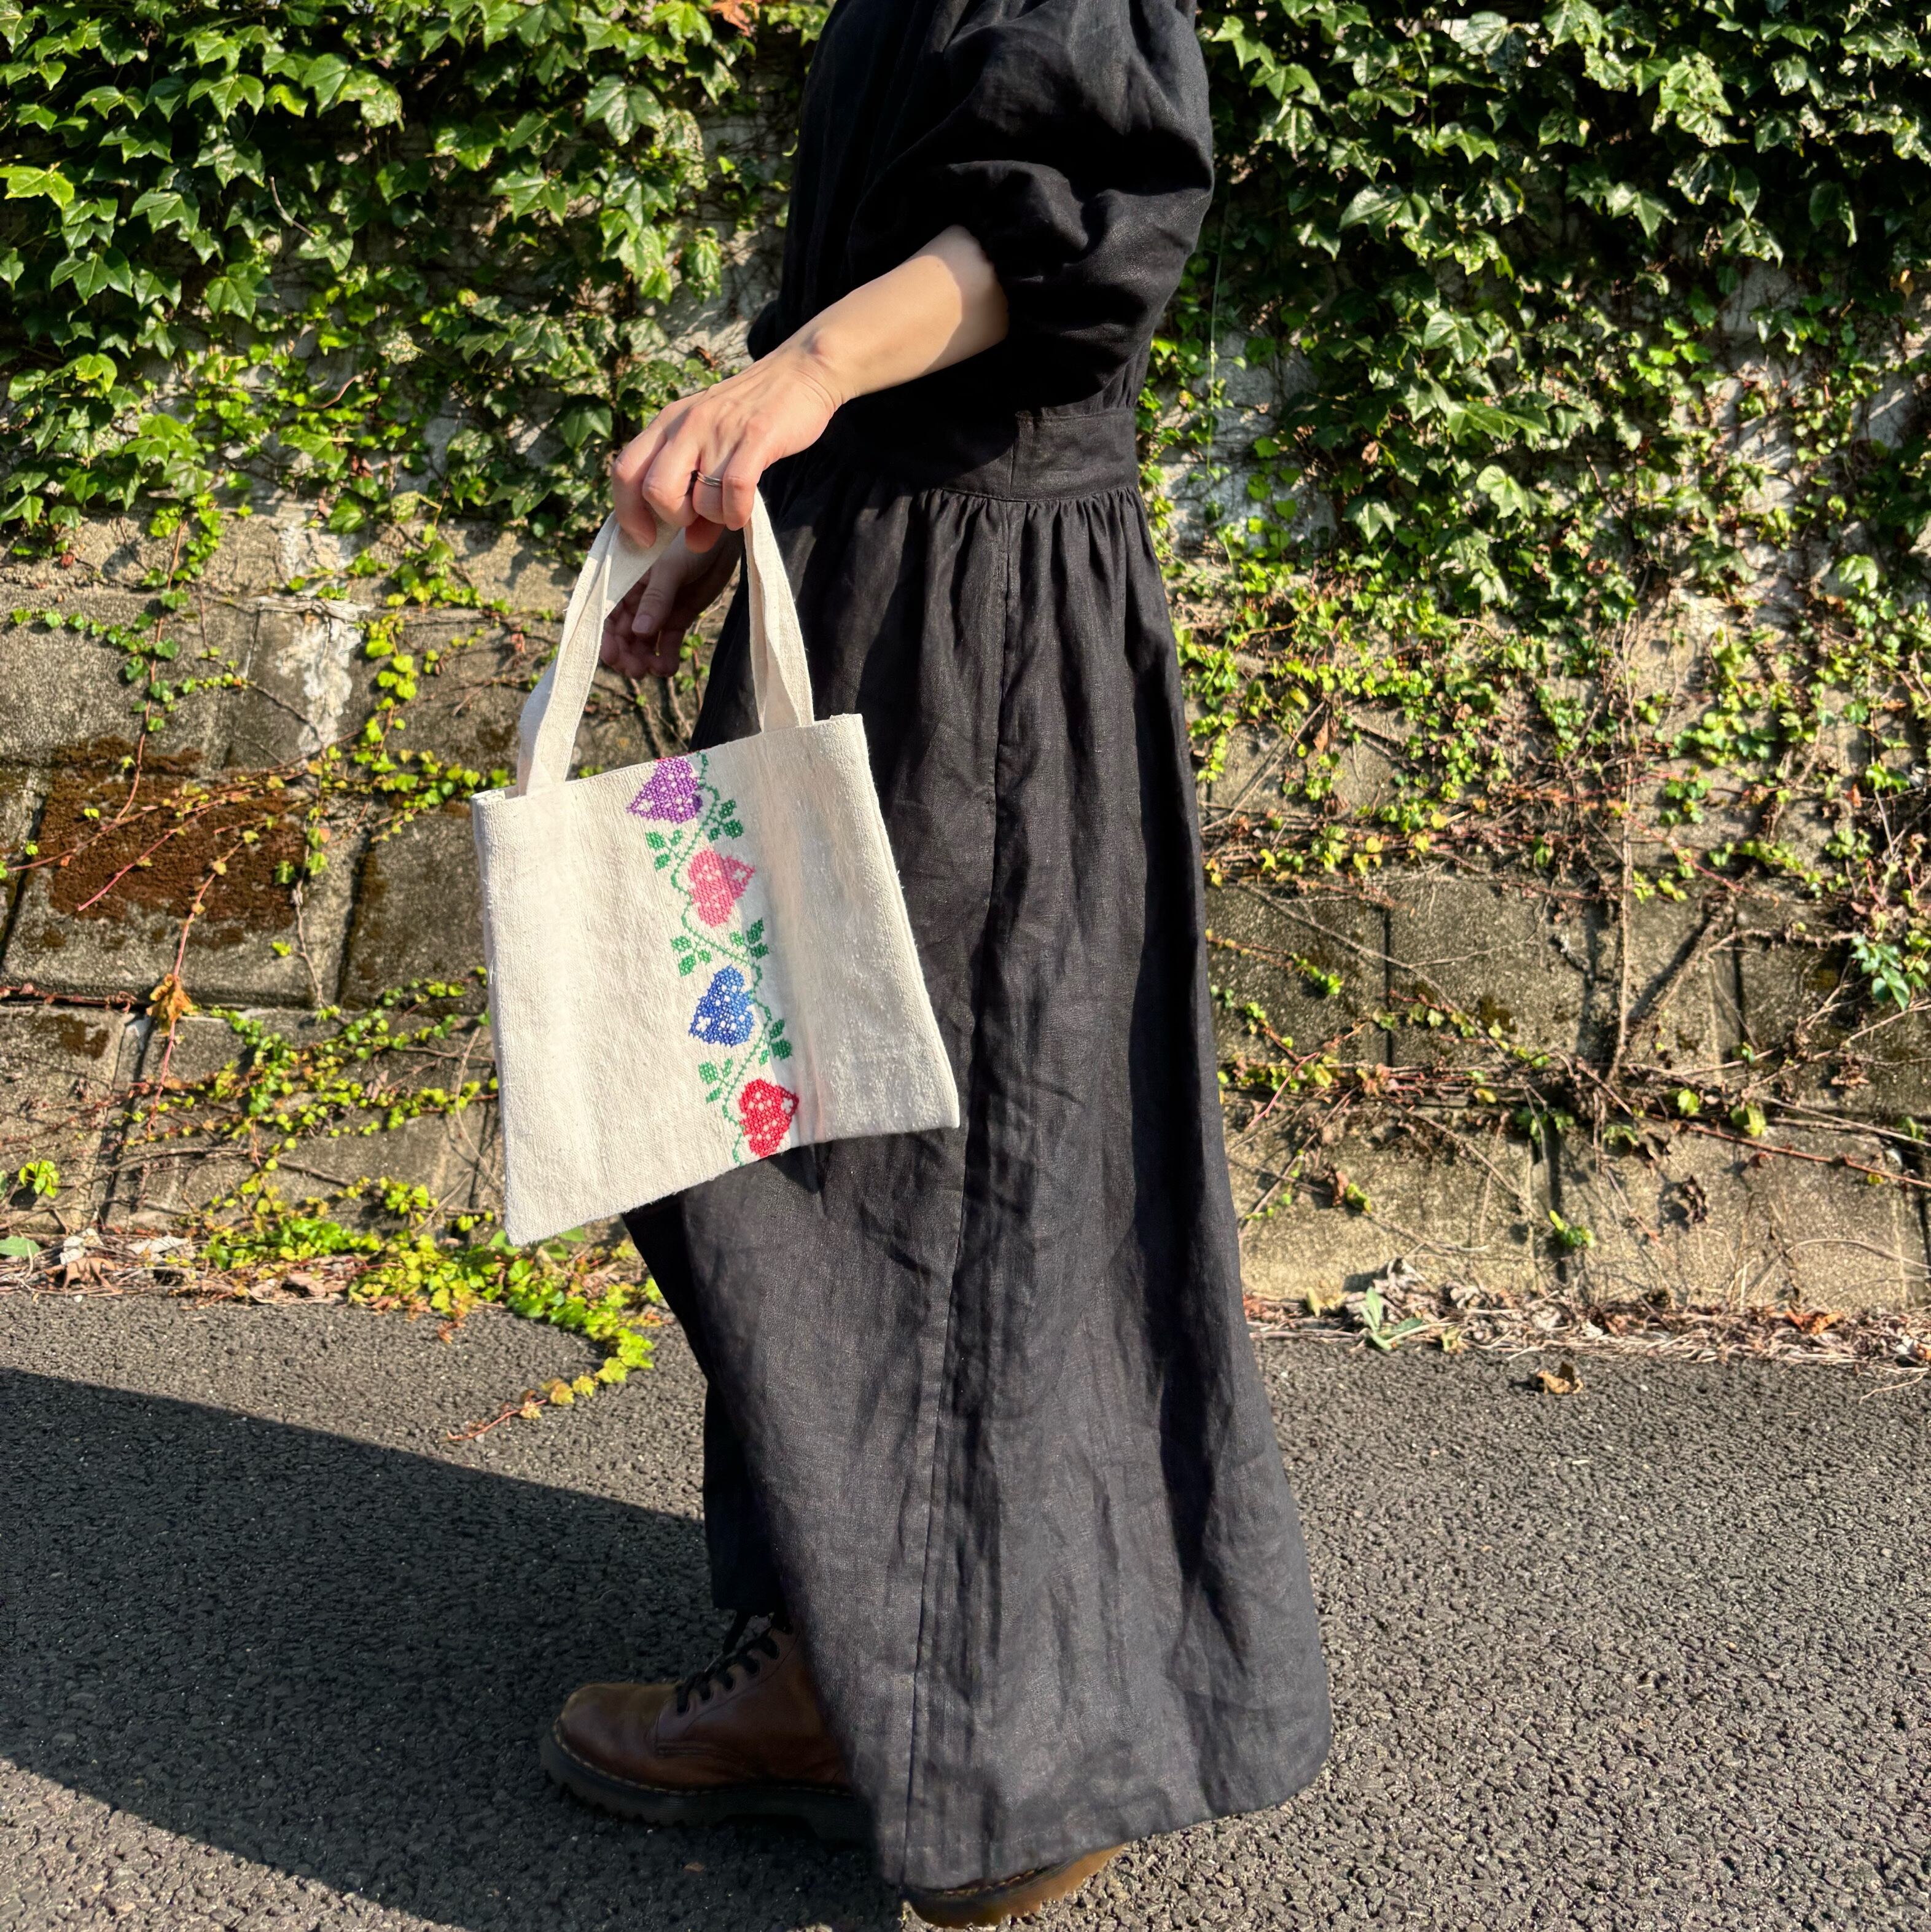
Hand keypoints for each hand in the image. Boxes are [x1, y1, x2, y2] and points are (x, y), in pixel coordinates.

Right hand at [600, 529, 744, 678]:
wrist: (722, 538)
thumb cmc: (690, 542)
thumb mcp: (670, 568)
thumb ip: (656, 599)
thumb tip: (639, 632)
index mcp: (624, 580)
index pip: (606, 613)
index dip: (605, 637)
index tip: (612, 657)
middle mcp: (636, 598)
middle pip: (622, 634)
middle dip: (626, 654)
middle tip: (636, 670)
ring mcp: (657, 610)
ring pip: (643, 642)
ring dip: (644, 659)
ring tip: (655, 669)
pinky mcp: (678, 617)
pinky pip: (667, 643)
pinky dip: (666, 657)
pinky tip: (668, 668)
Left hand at [610, 339, 844, 551]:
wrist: (799, 372)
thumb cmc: (752, 416)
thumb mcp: (714, 448)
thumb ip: (697, 496)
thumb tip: (694, 544)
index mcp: (667, 423)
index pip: (625, 471)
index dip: (627, 512)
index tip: (644, 537)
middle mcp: (687, 424)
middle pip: (654, 489)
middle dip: (674, 516)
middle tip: (696, 517)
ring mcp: (720, 429)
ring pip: (700, 497)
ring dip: (715, 517)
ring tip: (730, 508)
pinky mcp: (755, 437)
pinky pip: (735, 490)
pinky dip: (737, 513)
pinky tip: (744, 514)